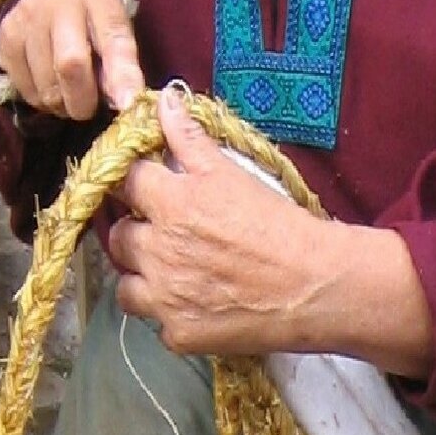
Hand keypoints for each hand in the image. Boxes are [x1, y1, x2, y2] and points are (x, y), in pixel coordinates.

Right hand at [0, 0, 143, 118]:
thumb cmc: (92, 8)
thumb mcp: (115, 22)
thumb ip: (121, 61)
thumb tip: (124, 102)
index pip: (112, 40)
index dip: (121, 76)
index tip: (128, 104)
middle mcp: (55, 3)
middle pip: (69, 67)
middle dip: (83, 101)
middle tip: (88, 106)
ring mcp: (24, 21)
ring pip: (44, 87)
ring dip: (61, 104)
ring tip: (68, 91)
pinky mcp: (4, 40)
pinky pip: (24, 90)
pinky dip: (40, 99)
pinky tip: (48, 84)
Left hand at [106, 87, 330, 355]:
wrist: (317, 286)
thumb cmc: (280, 224)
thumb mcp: (233, 173)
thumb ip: (190, 139)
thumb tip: (163, 101)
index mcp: (171, 204)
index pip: (124, 182)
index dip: (134, 184)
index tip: (146, 190)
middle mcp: (158, 251)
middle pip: (118, 237)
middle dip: (136, 232)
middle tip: (165, 235)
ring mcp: (164, 297)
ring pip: (125, 286)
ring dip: (142, 277)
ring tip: (175, 272)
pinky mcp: (178, 333)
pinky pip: (156, 323)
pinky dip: (172, 315)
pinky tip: (198, 305)